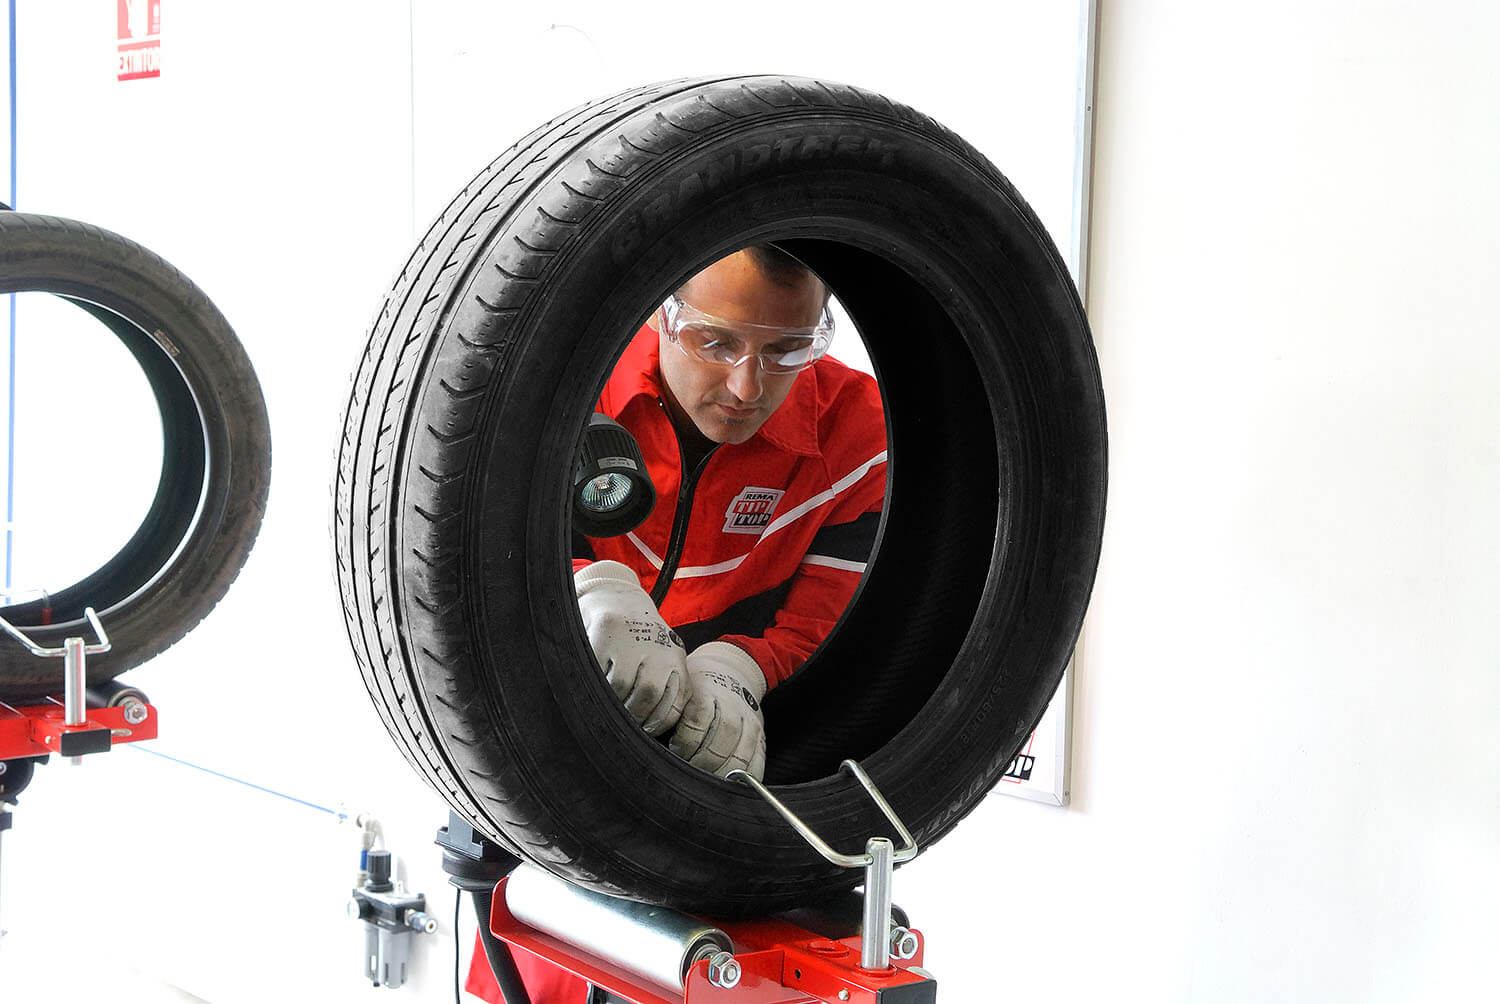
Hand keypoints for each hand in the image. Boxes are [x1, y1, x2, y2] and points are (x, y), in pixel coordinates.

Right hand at [575, 561, 687, 735]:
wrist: (618, 597)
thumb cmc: (640, 640)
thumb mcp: (662, 658)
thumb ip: (665, 687)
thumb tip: (656, 733)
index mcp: (675, 656)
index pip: (674, 701)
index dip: (659, 724)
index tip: (645, 733)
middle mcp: (657, 644)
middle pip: (648, 693)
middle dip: (634, 716)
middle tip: (622, 725)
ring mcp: (631, 636)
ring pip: (620, 685)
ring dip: (611, 703)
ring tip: (607, 707)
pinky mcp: (606, 630)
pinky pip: (598, 669)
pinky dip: (594, 684)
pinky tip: (593, 686)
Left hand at [669, 642, 767, 779]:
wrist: (732, 671)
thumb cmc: (699, 684)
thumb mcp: (682, 685)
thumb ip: (670, 707)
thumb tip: (649, 734)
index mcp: (708, 691)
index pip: (698, 720)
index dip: (685, 742)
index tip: (675, 750)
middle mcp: (733, 706)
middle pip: (721, 740)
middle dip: (701, 762)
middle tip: (687, 770)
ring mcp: (750, 722)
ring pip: (740, 754)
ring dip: (721, 773)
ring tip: (705, 780)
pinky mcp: (760, 735)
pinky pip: (758, 762)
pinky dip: (746, 777)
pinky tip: (730, 783)